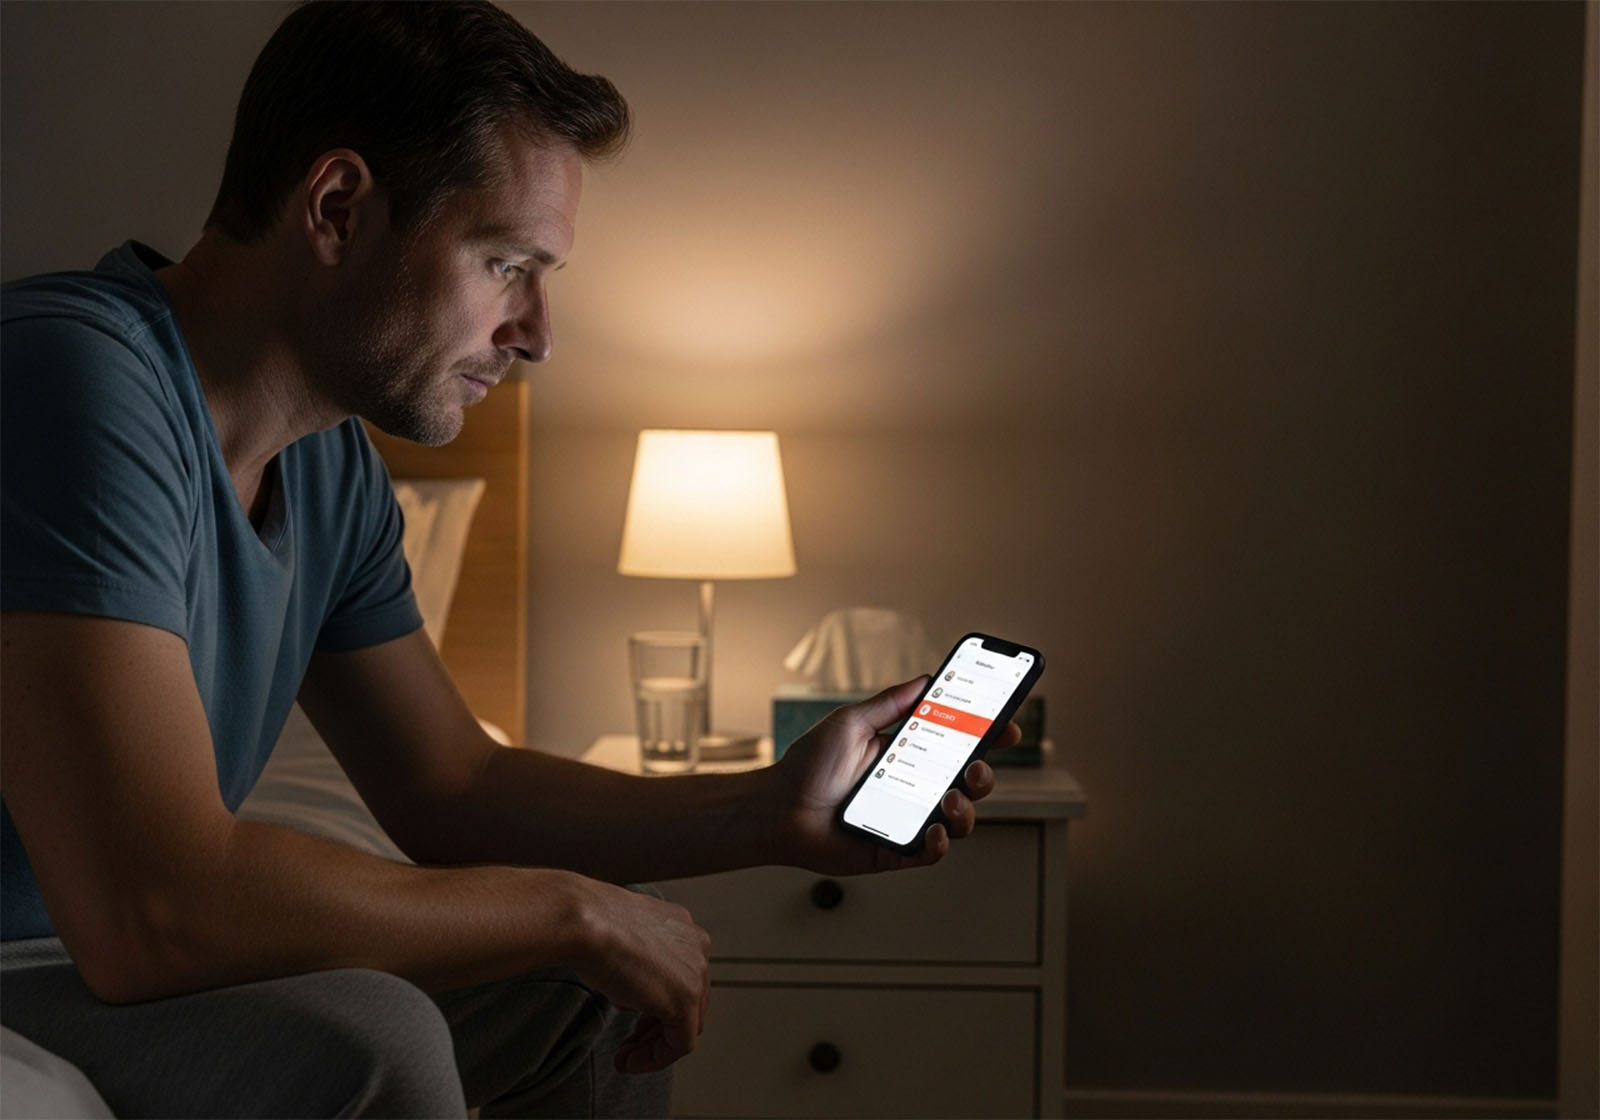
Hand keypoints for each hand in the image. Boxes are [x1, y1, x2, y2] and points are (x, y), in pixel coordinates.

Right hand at [566, 878, 711, 1073]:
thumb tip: (632, 993)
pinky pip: (681, 1042)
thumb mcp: (622, 943)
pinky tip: (631, 1062)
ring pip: (687, 1024)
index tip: (634, 1025)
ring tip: (627, 1059)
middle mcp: (696, 947)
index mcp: (682, 927)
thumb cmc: (591, 926)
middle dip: (656, 1029)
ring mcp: (695, 972)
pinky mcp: (686, 999)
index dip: (656, 1006)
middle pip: (688, 1001)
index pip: (680, 978)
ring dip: (655, 1046)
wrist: (585, 923)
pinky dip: (657, 1057)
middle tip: (630, 1045)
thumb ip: (638, 966)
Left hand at [767, 677, 1021, 875]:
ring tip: (950, 797)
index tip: (1007, 725)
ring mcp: (907, 820)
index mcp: (907, 755)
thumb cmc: (807, 766)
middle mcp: (913, 788)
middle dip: (984, 775)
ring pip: (958, 819)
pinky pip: (931, 852)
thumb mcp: (850, 722)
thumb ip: (889, 703)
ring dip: (966, 808)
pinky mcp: (895, 851)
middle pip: (968, 783)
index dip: (988, 737)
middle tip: (975, 765)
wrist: (776, 809)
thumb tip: (926, 679)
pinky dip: (940, 842)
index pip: (958, 745)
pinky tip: (934, 830)